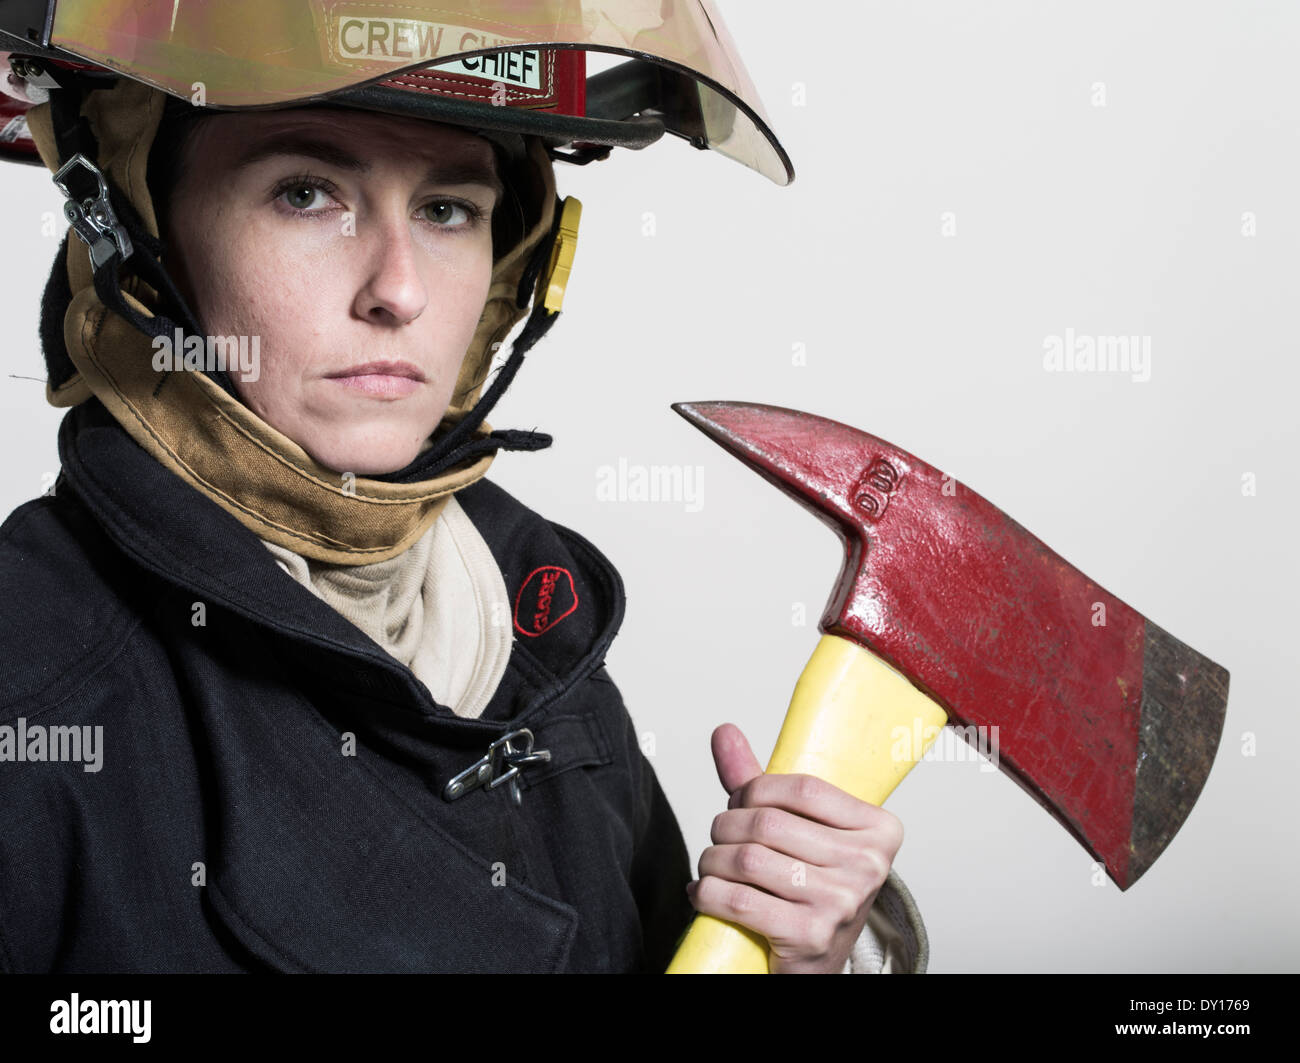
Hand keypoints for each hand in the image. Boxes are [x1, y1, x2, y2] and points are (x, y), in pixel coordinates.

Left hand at [685, 723, 903, 973]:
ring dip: (711, 860)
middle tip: (719, 838)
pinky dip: (707, 893)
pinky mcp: (810, 936)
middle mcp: (868, 865)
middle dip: (726, 826)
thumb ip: (762, 784)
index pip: (802, 787)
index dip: (754, 789)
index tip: (738, 801)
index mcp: (878, 829)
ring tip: (710, 866)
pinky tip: (704, 893)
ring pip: (747, 858)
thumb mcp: (798, 830)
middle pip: (769, 823)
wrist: (817, 963)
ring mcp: (842, 902)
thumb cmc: (808, 887)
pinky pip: (737, 899)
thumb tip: (723, 732)